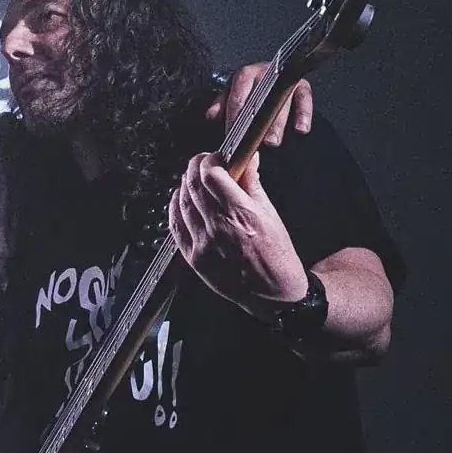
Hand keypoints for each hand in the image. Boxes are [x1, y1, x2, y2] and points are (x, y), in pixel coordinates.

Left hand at [168, 152, 309, 316]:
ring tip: (193, 178)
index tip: (215, 157)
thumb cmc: (277, 254)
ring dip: (185, 185)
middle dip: (195, 167)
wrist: (274, 295)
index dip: (210, 160)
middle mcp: (218, 228)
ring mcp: (203, 245)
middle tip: (202, 162)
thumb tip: (249, 158)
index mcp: (241, 214)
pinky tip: (180, 198)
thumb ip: (253, 184)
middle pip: (193, 186)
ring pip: (182, 203)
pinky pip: (176, 226)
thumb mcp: (271, 214)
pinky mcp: (194, 259)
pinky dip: (175, 207)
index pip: (211, 175)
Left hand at [205, 67, 312, 146]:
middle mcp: (265, 73)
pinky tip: (301, 129)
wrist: (267, 75)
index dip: (235, 116)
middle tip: (253, 140)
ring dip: (278, 123)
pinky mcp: (301, 85)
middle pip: (262, 98)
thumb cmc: (247, 88)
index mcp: (245, 75)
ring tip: (273, 141)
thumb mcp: (230, 93)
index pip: (238, 96)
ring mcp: (284, 78)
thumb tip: (212, 115)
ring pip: (283, 100)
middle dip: (258, 121)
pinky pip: (304, 98)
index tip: (233, 134)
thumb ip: (220, 105)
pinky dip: (304, 114)